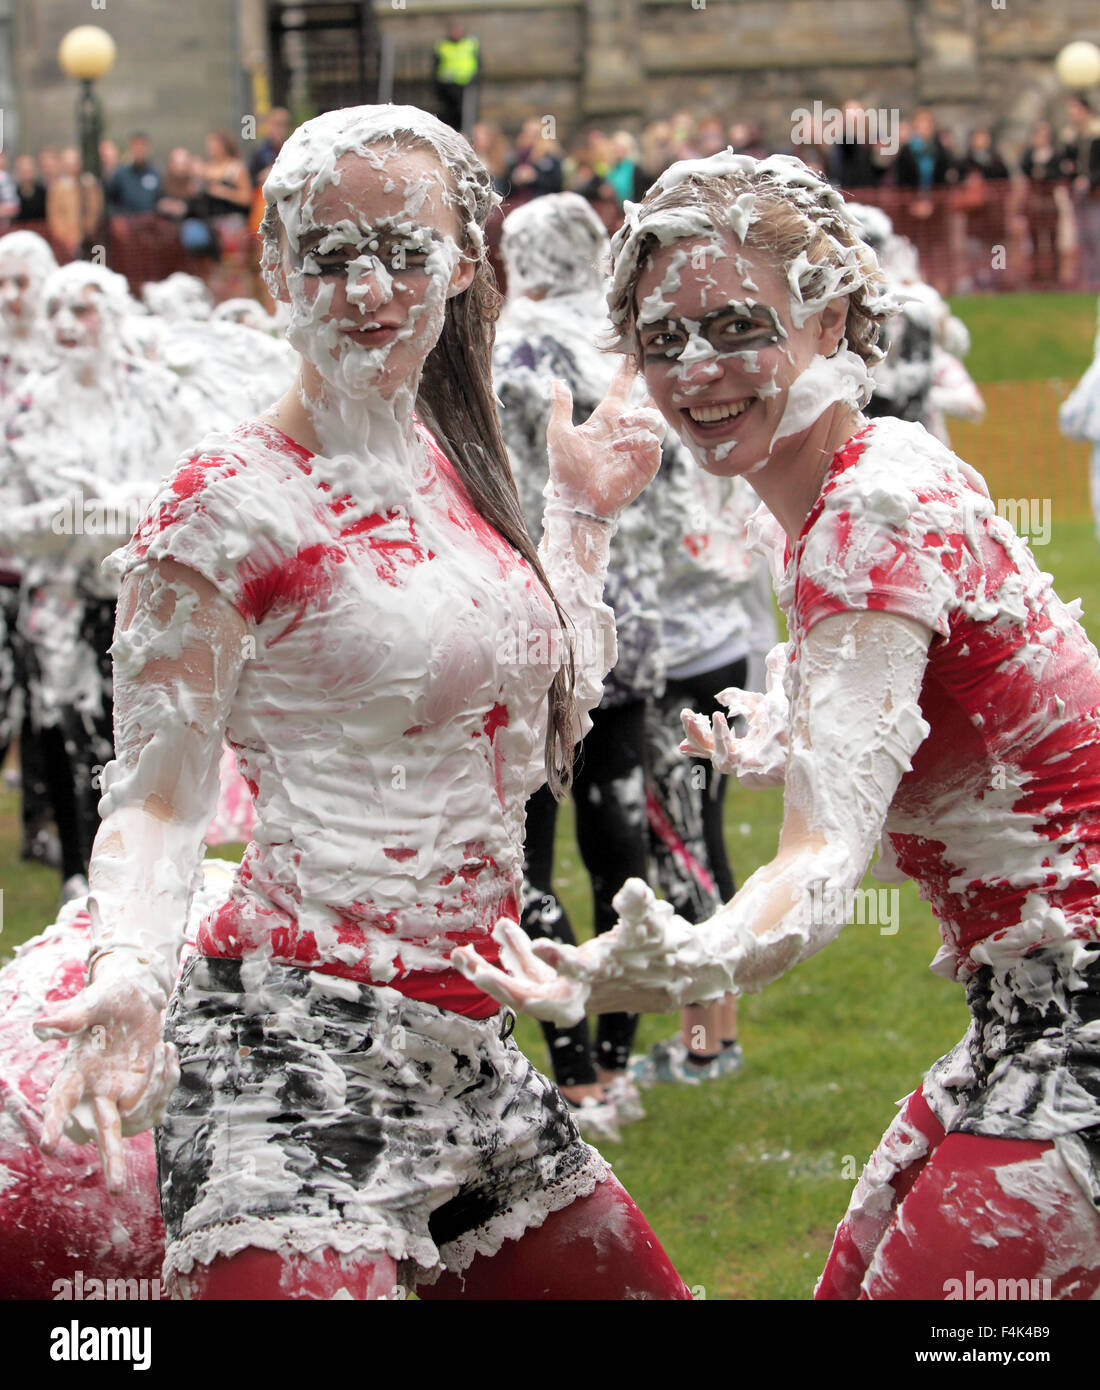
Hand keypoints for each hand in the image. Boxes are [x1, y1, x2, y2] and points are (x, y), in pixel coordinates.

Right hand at [35, 963, 177, 1193]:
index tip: (49, 1146)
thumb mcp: (95, 1000)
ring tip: (160, 1046)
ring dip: (157, 1085)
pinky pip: (161, 1099)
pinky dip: (169, 1077)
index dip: (55, 1122)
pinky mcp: (145, 1093)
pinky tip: (167, 1051)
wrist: (138, 997)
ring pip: (141, 1113)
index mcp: (75, 1072)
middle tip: (116, 1191)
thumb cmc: (110, 998)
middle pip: (103, 1130)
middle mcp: (96, 1091)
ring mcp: (122, 1096)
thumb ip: (72, 1015)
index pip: (60, 1101)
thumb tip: (42, 1025)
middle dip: (112, 1159)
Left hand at [452, 879, 724, 1021]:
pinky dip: (515, 960)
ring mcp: (570, 990)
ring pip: (527, 990)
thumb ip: (639, 905)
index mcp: (602, 974)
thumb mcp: (654, 922)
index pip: (576, 975)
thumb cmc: (665, 946)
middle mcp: (582, 991)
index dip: (557, 962)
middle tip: (471, 968)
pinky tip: (502, 937)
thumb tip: (632, 887)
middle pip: (536, 999)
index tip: (537, 943)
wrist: (676, 977)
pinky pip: (533, 978)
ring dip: (496, 971)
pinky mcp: (566, 985)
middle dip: (503, 985)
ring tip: (462, 954)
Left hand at [546, 357, 663, 519]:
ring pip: (656, 418)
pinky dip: (637, 441)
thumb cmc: (566, 470)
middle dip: (654, 386)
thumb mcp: (559, 433)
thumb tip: (555, 379)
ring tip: (622, 423)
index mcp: (607, 416)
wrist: (576, 501)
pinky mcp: (646, 463)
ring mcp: (639, 445)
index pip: (622, 386)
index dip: (628, 369)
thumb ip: (562, 406)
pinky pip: (652, 444)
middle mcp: (627, 427)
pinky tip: (619, 446)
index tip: (633, 351)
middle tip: (654, 374)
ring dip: (640, 417)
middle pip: (650, 399)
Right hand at [679, 647, 789, 786]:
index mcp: (741, 743)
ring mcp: (737, 762)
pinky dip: (719, 734)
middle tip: (685, 713)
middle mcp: (737, 753)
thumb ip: (774, 675)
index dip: (703, 725)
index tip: (691, 714)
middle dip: (692, 729)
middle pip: (706, 744)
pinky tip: (716, 717)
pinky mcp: (741, 767)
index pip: (716, 735)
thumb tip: (777, 648)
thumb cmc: (792, 727)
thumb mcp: (778, 697)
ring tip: (688, 714)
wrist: (804, 745)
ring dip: (696, 731)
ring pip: (707, 748)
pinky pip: (722, 752)